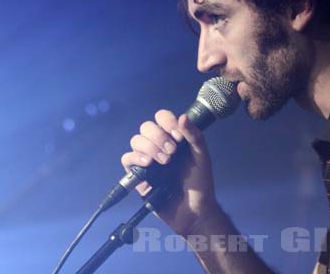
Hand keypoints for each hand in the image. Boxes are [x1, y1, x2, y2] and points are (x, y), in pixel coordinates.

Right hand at [121, 110, 218, 235]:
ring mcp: (147, 159)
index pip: (161, 118)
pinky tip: (148, 164)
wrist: (194, 211)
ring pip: (136, 141)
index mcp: (173, 138)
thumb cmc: (200, 184)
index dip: (166, 121)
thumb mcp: (202, 158)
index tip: (177, 134)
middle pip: (146, 127)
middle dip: (158, 136)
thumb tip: (183, 117)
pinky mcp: (137, 174)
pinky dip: (136, 158)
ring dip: (150, 147)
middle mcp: (158, 145)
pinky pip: (127, 158)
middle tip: (172, 152)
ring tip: (164, 161)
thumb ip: (195, 137)